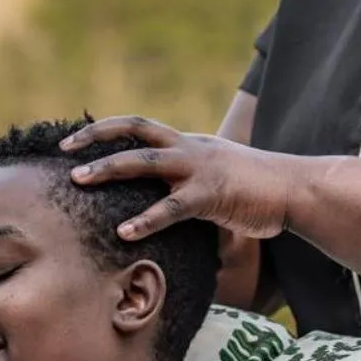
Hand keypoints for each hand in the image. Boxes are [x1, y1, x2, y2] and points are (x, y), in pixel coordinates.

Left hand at [60, 116, 296, 240]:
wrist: (296, 189)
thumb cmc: (257, 190)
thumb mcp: (217, 178)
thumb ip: (187, 186)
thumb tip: (164, 207)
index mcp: (188, 143)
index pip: (140, 127)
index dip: (107, 130)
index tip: (77, 140)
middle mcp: (189, 148)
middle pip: (134, 130)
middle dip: (96, 138)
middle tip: (64, 151)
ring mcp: (199, 168)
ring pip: (145, 161)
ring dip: (109, 168)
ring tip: (79, 180)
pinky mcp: (212, 194)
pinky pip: (171, 206)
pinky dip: (146, 219)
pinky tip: (124, 232)